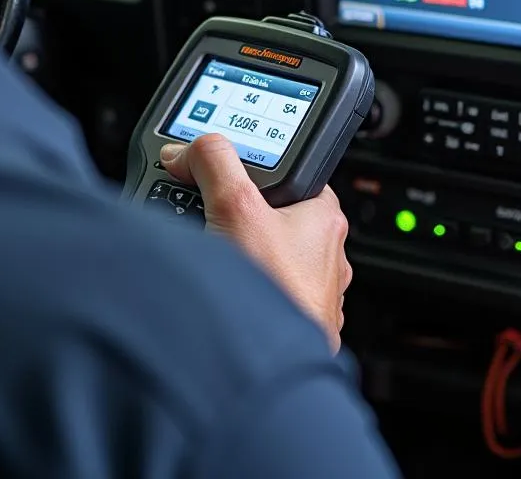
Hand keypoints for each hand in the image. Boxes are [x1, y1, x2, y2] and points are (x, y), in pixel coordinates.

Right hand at [159, 133, 351, 349]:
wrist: (267, 373)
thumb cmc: (272, 293)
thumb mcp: (234, 207)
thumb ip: (214, 164)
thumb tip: (192, 148)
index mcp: (325, 217)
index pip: (291, 176)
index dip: (255, 172)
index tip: (225, 175)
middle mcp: (328, 256)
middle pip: (273, 217)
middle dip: (237, 217)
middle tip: (206, 218)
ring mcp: (313, 293)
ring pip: (269, 259)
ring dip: (238, 256)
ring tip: (210, 258)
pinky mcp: (295, 322)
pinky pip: (265, 294)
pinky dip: (243, 290)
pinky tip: (223, 293)